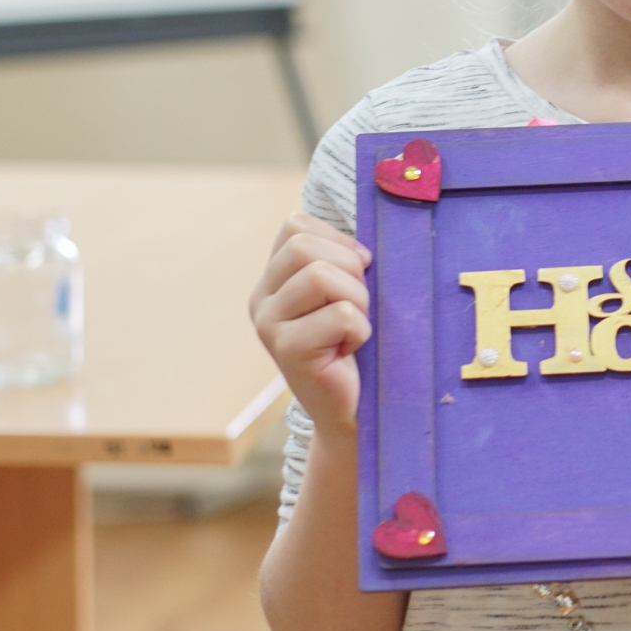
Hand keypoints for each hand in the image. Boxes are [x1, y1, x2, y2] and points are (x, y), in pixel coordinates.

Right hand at [249, 212, 372, 437]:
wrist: (357, 407)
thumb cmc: (362, 342)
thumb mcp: (351, 289)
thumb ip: (343, 257)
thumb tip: (368, 228)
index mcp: (274, 277)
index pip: (296, 224)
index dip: (339, 241)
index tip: (358, 271)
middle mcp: (262, 298)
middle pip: (303, 245)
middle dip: (349, 269)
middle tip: (358, 305)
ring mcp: (269, 325)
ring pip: (320, 275)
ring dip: (357, 300)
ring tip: (354, 328)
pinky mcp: (286, 351)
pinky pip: (342, 315)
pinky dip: (361, 330)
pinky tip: (350, 350)